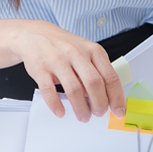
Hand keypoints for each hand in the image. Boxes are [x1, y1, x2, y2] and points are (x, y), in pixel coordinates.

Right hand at [11, 21, 125, 122]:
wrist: (34, 35)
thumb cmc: (63, 46)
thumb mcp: (85, 52)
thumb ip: (95, 71)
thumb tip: (103, 97)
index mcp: (92, 50)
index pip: (110, 76)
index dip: (116, 97)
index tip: (118, 110)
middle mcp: (76, 54)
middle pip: (94, 83)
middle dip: (99, 103)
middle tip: (99, 113)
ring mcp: (57, 60)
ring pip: (74, 89)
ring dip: (81, 108)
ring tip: (83, 116)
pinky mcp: (40, 68)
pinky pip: (49, 90)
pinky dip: (56, 105)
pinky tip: (60, 111)